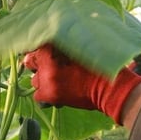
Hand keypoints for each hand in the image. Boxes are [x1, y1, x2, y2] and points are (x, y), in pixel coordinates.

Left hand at [23, 44, 140, 124]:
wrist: (109, 88)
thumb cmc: (99, 66)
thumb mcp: (80, 48)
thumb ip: (63, 46)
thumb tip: (52, 42)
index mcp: (53, 47)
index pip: (34, 46)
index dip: (39, 51)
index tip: (45, 54)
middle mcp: (46, 62)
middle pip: (31, 62)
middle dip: (40, 66)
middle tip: (53, 69)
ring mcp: (46, 79)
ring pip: (34, 80)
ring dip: (43, 81)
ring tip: (59, 83)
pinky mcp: (49, 94)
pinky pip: (38, 97)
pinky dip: (46, 97)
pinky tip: (58, 95)